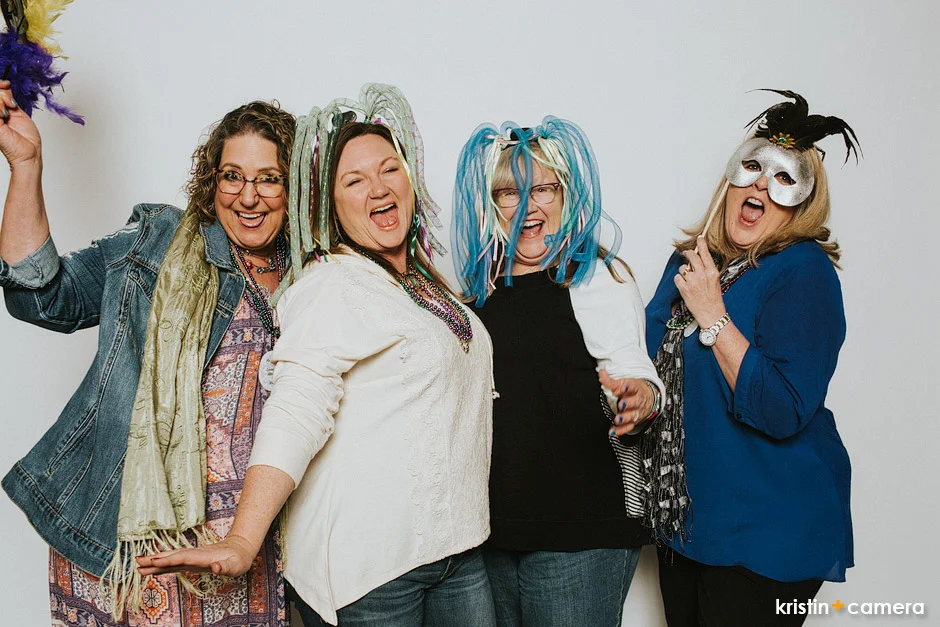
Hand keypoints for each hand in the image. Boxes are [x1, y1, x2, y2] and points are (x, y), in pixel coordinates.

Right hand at [0, 80, 41, 168]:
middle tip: (12, 103)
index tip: (6, 84)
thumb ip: (8, 99)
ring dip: (2, 99)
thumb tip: (5, 85)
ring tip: (10, 110)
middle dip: (3, 93)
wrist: (29, 153)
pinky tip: (5, 115)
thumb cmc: (25, 138)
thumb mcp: (18, 112)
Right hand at [136, 535, 256, 576]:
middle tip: (137, 562)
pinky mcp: (192, 561)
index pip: (183, 558)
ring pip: (171, 559)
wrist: (240, 549)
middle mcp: (194, 555)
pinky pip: (174, 563)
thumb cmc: (239, 559)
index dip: (169, 559)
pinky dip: (162, 565)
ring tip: (138, 565)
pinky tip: (153, 567)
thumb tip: (215, 567)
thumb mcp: (235, 565)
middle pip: (172, 556)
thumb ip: (225, 567)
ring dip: (155, 562)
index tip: (154, 561)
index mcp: (203, 556)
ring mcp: (192, 558)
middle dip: (155, 559)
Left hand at [599, 369, 653, 436]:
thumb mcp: (625, 382)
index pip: (632, 386)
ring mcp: (636, 411)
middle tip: (621, 405)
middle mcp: (637, 400)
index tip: (622, 387)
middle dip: (628, 404)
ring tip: (618, 419)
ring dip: (625, 418)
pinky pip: (628, 427)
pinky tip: (613, 431)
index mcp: (635, 388)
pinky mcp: (634, 421)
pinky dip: (621, 430)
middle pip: (635, 402)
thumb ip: (611, 380)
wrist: (648, 397)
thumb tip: (601, 373)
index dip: (627, 387)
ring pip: (633, 415)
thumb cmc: (634, 390)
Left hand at [675, 236, 725, 328]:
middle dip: (688, 254)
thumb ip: (707, 270)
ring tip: (689, 280)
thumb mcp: (715, 281)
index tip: (699, 238)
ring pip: (683, 268)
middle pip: (691, 257)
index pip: (705, 254)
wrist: (711, 314)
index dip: (701, 245)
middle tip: (686, 254)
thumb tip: (698, 261)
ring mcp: (693, 282)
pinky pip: (677, 278)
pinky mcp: (684, 289)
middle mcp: (702, 275)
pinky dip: (679, 281)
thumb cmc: (714, 299)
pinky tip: (684, 286)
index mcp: (712, 272)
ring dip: (684, 272)